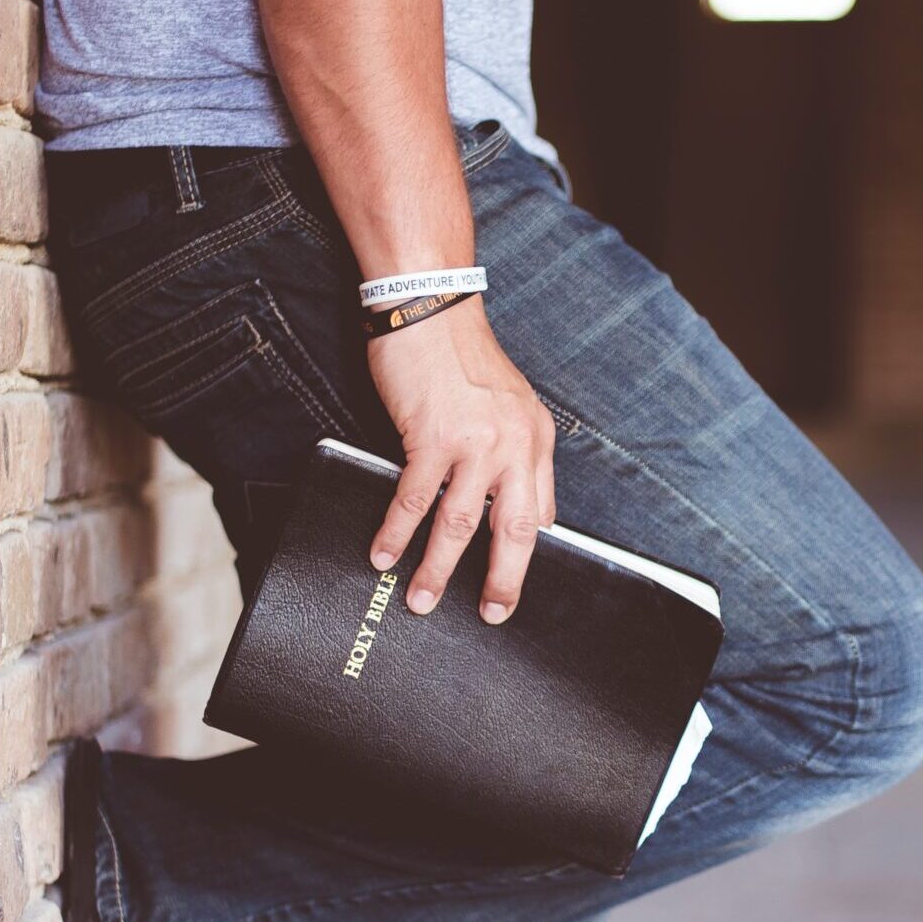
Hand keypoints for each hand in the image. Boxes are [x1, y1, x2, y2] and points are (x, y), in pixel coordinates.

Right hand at [365, 298, 557, 622]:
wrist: (431, 307)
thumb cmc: (461, 356)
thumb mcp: (510, 404)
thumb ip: (514, 453)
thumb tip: (510, 509)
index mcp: (535, 441)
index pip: (539, 514)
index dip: (524, 556)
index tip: (512, 588)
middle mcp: (513, 446)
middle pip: (513, 532)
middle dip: (501, 581)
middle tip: (491, 614)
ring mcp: (474, 444)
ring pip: (458, 525)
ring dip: (437, 569)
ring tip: (421, 600)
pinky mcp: (432, 437)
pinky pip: (414, 499)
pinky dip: (396, 532)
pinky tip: (383, 553)